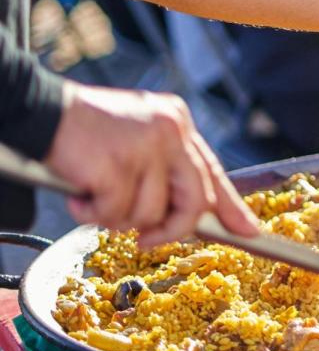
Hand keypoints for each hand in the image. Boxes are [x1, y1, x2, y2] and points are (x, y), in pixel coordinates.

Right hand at [45, 83, 258, 246]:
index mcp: (179, 123)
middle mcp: (170, 132)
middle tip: (149, 240)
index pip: (213, 172)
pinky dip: (93, 213)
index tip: (247, 230)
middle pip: (194, 200)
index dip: (232, 207)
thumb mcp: (142, 140)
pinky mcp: (116, 164)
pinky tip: (80, 196)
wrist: (40, 110)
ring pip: (150, 212)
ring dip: (119, 218)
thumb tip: (197, 213)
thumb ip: (168, 170)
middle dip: (172, 229)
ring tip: (97, 198)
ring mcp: (145, 147)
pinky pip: (116, 212)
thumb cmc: (89, 131)